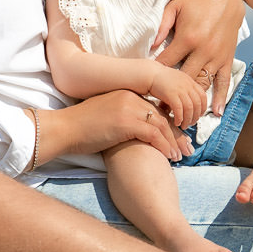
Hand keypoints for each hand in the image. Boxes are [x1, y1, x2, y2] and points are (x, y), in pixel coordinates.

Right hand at [45, 91, 188, 161]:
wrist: (64, 129)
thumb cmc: (82, 128)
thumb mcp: (107, 116)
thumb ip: (124, 117)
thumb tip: (138, 131)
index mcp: (127, 94)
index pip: (156, 109)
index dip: (170, 125)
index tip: (179, 139)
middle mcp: (130, 97)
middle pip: (162, 116)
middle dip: (177, 134)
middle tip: (187, 148)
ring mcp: (128, 108)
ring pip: (161, 125)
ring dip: (173, 143)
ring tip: (180, 156)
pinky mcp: (126, 121)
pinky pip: (153, 134)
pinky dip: (163, 147)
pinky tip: (168, 157)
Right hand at [144, 65, 208, 130]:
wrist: (148, 74)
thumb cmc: (160, 80)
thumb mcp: (177, 81)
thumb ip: (184, 91)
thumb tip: (188, 105)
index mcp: (189, 81)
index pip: (203, 96)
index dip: (203, 108)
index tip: (199, 115)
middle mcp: (187, 85)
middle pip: (197, 104)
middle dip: (196, 116)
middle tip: (191, 123)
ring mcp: (179, 89)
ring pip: (189, 108)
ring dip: (188, 119)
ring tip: (184, 125)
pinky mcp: (171, 94)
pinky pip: (179, 109)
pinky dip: (179, 118)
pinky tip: (176, 122)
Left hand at [154, 0, 244, 112]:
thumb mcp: (175, 5)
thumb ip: (161, 25)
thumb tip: (149, 46)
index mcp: (187, 38)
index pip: (166, 64)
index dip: (155, 77)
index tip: (146, 89)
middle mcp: (203, 51)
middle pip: (184, 80)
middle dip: (172, 95)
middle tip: (160, 109)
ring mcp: (217, 57)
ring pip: (202, 84)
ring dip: (192, 100)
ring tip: (181, 114)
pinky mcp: (228, 58)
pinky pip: (224, 81)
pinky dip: (220, 98)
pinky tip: (215, 112)